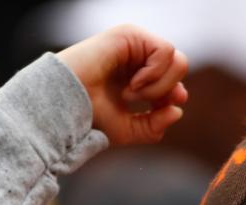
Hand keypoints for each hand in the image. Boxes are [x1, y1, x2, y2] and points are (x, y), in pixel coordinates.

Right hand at [56, 25, 187, 144]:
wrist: (65, 106)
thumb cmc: (89, 118)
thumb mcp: (129, 129)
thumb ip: (155, 125)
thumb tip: (178, 111)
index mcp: (136, 73)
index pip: (173, 77)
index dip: (175, 93)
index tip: (165, 107)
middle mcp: (136, 55)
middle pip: (179, 66)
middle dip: (167, 90)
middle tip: (142, 102)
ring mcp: (133, 43)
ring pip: (176, 60)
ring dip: (158, 86)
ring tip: (129, 94)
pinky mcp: (129, 34)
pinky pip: (165, 52)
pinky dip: (154, 75)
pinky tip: (131, 85)